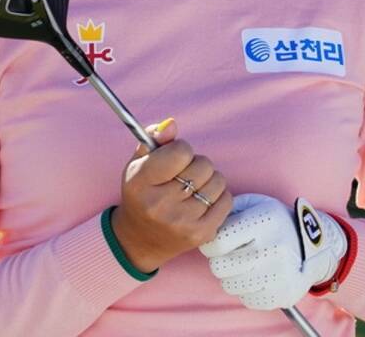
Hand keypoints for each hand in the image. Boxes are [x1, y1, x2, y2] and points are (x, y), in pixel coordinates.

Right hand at [110, 118, 233, 272]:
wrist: (140, 240)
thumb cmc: (142, 195)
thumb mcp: (138, 164)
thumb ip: (154, 139)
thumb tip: (172, 124)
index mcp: (141, 182)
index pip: (181, 152)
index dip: (182, 149)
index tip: (176, 157)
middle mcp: (159, 204)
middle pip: (203, 165)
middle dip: (197, 164)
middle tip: (185, 174)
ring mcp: (181, 222)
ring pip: (218, 181)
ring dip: (209, 180)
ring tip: (194, 188)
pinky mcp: (200, 234)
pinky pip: (226, 200)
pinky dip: (219, 196)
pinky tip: (202, 201)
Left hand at [199, 193, 347, 309]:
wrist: (314, 247)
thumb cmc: (276, 222)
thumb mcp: (256, 204)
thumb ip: (229, 210)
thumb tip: (206, 226)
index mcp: (265, 221)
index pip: (219, 241)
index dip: (211, 243)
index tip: (217, 242)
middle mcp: (273, 248)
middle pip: (219, 267)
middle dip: (220, 260)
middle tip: (230, 254)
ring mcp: (278, 274)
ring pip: (229, 285)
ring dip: (231, 276)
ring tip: (244, 264)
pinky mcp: (281, 295)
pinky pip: (245, 299)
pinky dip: (246, 289)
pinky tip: (256, 276)